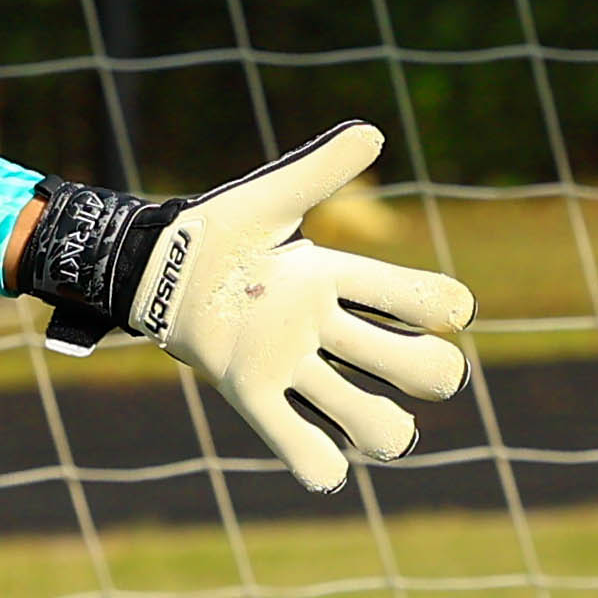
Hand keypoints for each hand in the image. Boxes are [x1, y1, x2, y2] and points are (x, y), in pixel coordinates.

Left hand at [18, 125, 472, 494]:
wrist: (153, 269)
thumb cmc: (216, 232)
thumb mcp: (270, 198)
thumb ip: (319, 169)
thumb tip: (374, 133)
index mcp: (337, 280)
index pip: (423, 300)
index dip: (444, 307)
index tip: (443, 309)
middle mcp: (325, 329)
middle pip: (419, 368)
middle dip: (430, 372)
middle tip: (406, 365)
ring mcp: (291, 365)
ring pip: (370, 420)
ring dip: (380, 428)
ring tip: (366, 422)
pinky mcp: (250, 394)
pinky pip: (298, 447)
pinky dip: (318, 465)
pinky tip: (323, 464)